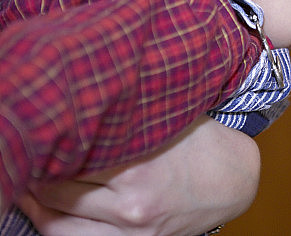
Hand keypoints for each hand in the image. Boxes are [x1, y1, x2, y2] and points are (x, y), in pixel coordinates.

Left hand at [17, 116, 259, 235]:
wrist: (236, 180)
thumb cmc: (201, 143)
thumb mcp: (169, 118)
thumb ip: (130, 114)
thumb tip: (86, 95)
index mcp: (137, 164)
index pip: (69, 156)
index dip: (46, 144)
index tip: (38, 131)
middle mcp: (130, 201)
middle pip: (56, 190)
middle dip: (36, 173)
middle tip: (30, 155)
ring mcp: (131, 228)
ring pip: (57, 223)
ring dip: (35, 204)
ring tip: (27, 186)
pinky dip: (54, 227)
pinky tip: (47, 210)